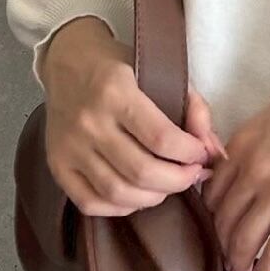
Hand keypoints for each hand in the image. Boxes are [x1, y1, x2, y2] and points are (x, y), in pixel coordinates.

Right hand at [40, 16, 216, 216]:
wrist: (67, 62)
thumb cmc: (121, 68)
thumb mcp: (161, 73)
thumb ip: (193, 108)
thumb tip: (213, 151)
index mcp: (116, 93)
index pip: (162, 138)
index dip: (191, 154)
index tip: (203, 155)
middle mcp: (89, 122)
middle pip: (141, 171)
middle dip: (178, 181)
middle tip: (193, 175)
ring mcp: (69, 147)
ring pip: (117, 192)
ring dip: (154, 197)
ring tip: (169, 185)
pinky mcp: (56, 166)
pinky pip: (90, 203)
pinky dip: (121, 208)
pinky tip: (139, 195)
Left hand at [202, 73, 269, 270]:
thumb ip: (250, 144)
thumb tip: (239, 168)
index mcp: (242, 145)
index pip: (213, 190)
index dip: (212, 213)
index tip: (216, 223)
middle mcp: (252, 171)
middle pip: (224, 218)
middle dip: (221, 242)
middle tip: (225, 255)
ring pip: (245, 239)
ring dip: (238, 261)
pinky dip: (265, 270)